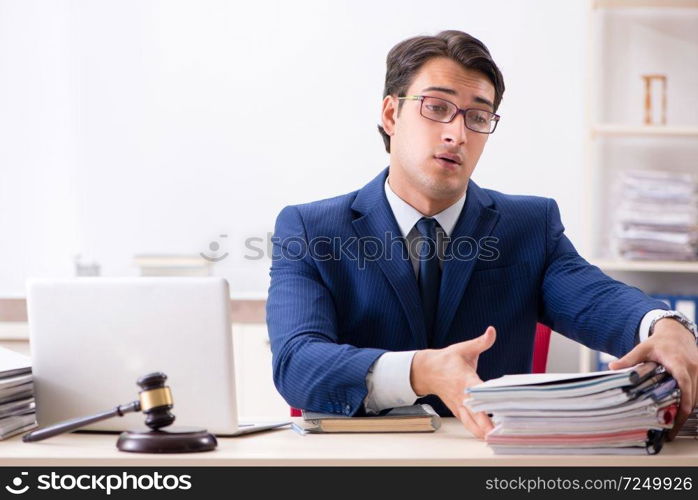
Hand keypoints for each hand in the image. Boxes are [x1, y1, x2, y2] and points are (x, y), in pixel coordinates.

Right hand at [410, 326, 495, 438]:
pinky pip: (467, 423)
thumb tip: (492, 331)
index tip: (493, 404)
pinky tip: (486, 437)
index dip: (483, 396)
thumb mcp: (464, 348)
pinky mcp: (457, 410)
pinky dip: (476, 430)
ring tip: (492, 438)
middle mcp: (461, 393)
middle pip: (473, 410)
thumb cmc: (447, 360)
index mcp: (464, 377)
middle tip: (496, 431)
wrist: (426, 371)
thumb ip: (481, 342)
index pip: (475, 388)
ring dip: (480, 430)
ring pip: (469, 421)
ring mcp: (458, 404)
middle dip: (484, 422)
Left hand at [609, 318, 697, 439]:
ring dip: (687, 411)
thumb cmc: (659, 342)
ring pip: (697, 397)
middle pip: (693, 396)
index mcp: (679, 362)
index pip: (685, 383)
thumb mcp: (642, 348)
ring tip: (673, 428)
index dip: (684, 400)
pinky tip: (678, 414)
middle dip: (683, 414)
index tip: (678, 415)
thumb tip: (612, 368)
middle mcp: (693, 368)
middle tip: (670, 432)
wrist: (677, 332)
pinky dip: (690, 404)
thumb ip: (629, 359)